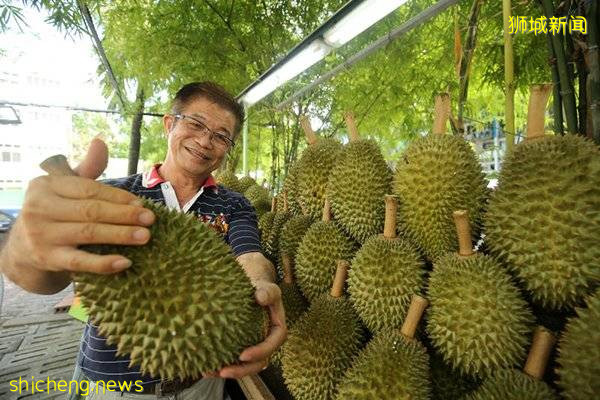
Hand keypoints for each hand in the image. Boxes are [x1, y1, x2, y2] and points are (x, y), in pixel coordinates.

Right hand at [0, 138, 155, 293]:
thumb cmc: (54, 212)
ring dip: (120, 235)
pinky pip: (80, 262)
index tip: (141, 203)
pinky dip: (104, 263)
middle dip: (124, 215)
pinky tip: (125, 262)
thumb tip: (100, 142)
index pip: (88, 190)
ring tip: (145, 236)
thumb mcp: (65, 188)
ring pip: (89, 233)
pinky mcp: (48, 259)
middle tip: (150, 219)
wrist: (22, 249)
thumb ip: (87, 168)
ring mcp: (42, 235)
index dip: (118, 197)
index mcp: (46, 186)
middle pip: (91, 211)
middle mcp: (40, 208)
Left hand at [217, 280, 287, 378]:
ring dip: (229, 372)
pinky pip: (234, 360)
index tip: (242, 355)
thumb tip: (260, 297)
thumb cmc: (261, 289)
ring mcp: (255, 347)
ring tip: (210, 372)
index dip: (259, 353)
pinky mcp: (242, 347)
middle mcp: (267, 343)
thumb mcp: (268, 288)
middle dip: (242, 371)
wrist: (254, 291)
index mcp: (277, 331)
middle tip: (224, 371)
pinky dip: (221, 364)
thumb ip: (268, 292)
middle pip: (258, 363)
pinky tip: (205, 366)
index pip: (271, 345)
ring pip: (245, 366)